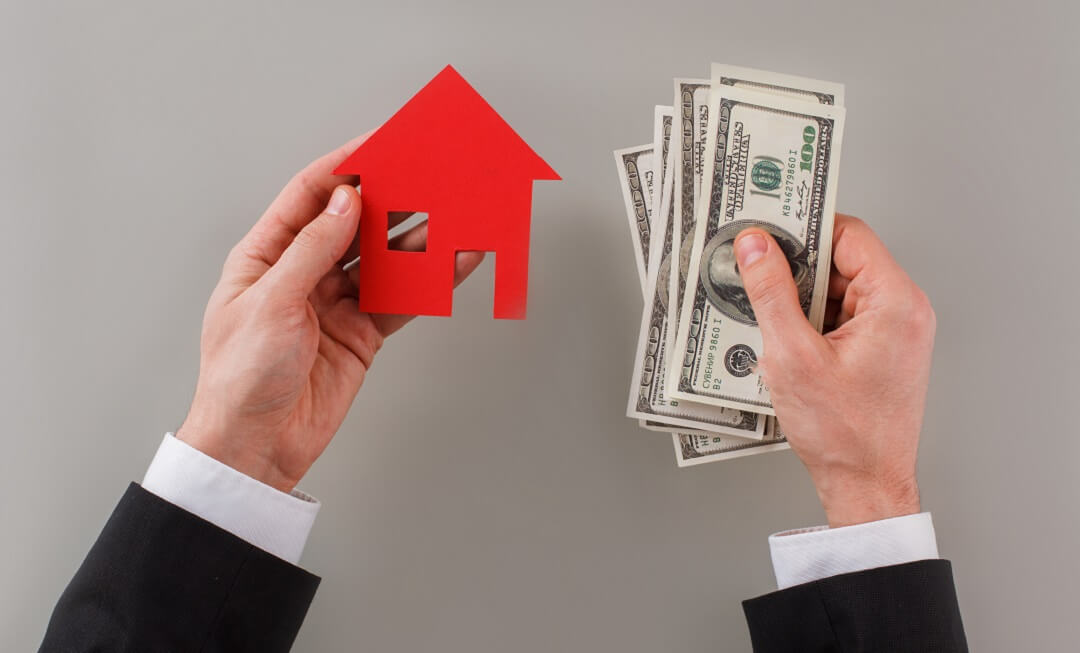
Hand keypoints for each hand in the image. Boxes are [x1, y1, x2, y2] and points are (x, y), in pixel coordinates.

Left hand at [177, 135, 483, 491]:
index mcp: (266, 255)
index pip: (311, 195)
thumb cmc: (240, 378)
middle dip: (393, 196)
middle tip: (430, 173)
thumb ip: (312, 251)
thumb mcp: (270, 304)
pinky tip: (453, 261)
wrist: (256, 447)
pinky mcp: (362, 333)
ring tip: (456, 212)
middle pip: (355, 222)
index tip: (382, 143)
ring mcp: (335, 303)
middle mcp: (303, 273)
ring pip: (385, 258)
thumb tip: (345, 203)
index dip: (346, 165)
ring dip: (420, 237)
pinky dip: (429, 280)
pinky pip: (400, 298)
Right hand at [734, 215, 934, 526]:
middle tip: (752, 270)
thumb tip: (756, 246)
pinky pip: (840, 316)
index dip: (804, 227)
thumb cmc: (843, 433)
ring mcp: (894, 332)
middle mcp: (902, 310)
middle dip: (795, 268)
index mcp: (895, 302)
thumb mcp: (791, 355)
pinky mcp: (880, 351)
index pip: (849, 235)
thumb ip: (771, 292)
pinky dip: (808, 322)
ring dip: (798, 299)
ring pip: (837, 290)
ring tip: (763, 317)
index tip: (767, 226)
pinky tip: (780, 340)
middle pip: (842, 261)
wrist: (866, 486)